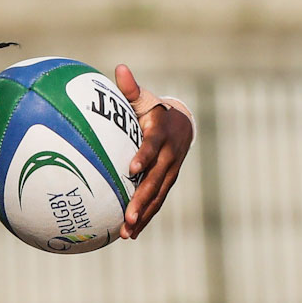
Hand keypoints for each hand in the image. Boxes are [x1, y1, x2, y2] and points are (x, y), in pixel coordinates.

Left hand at [114, 64, 194, 239]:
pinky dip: (146, 217)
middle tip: (128, 215)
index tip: (131, 167)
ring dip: (144, 214)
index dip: (144, 155)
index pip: (153, 145)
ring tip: (128, 231)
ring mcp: (171, 171)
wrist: (182, 123)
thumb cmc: (153, 109)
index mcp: (161, 133)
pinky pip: (157, 201)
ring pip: (158, 195)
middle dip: (143, 198)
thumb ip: (130, 89)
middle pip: (156, 179)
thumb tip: (119, 68)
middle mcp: (170, 155)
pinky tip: (130, 234)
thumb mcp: (144, 98)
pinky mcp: (168, 182)